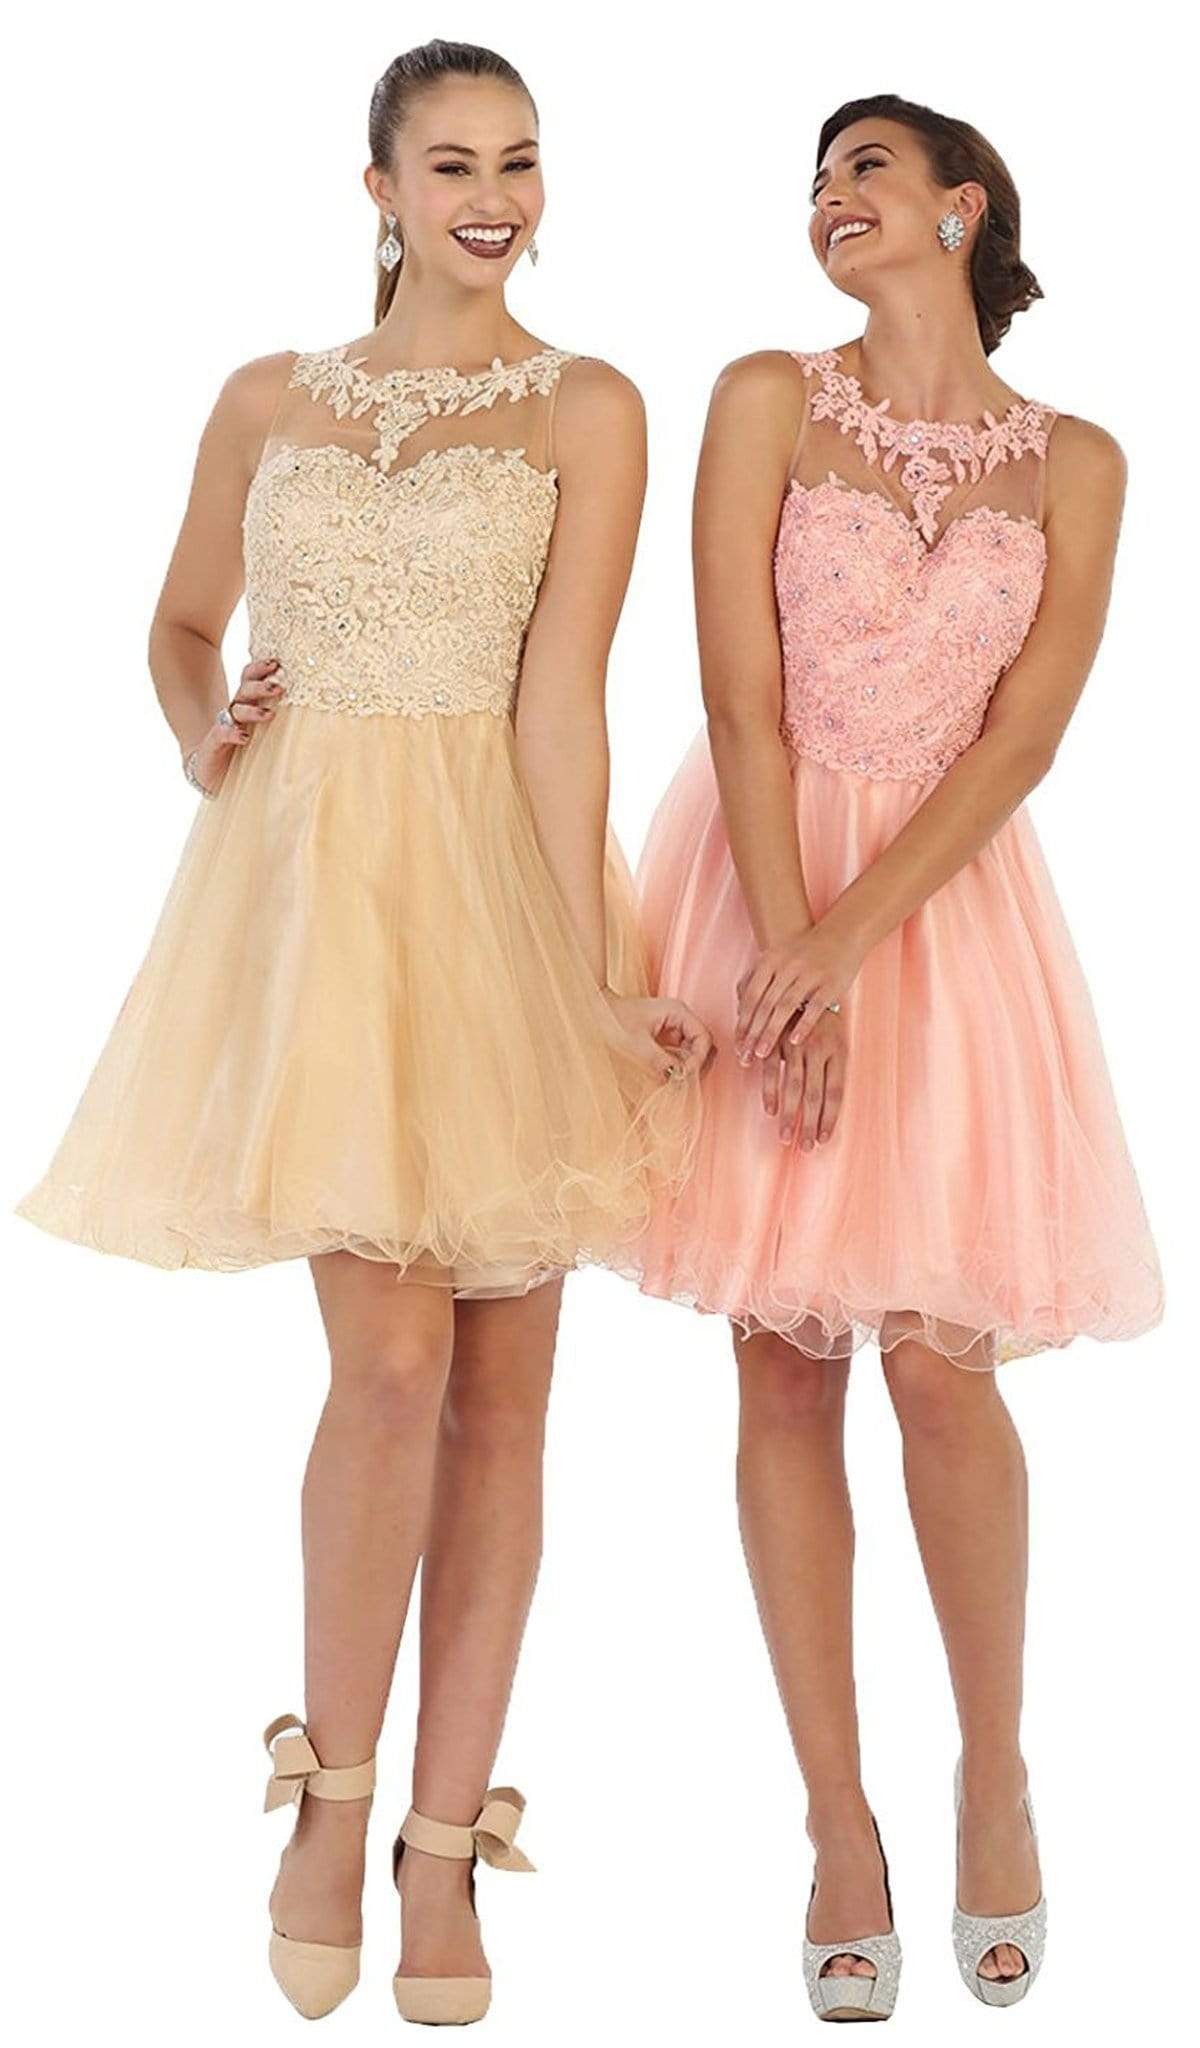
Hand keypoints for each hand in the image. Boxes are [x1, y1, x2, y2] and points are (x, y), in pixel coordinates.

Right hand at [185, 658, 283, 792]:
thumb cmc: (248, 756)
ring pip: (236, 710)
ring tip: (269, 715)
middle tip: (280, 687)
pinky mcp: (215, 744)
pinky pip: (221, 733)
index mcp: (249, 706)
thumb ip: (286, 726)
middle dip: (261, 686)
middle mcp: (236, 712)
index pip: (251, 680)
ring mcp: (225, 726)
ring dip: (252, 710)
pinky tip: (244, 737)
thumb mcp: (269, 738)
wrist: (217, 778)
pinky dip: (232, 733)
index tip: (277, 663)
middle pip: (245, 690)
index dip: (261, 669)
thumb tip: (318, 718)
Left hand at [600, 989, 715, 1083]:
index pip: (704, 1039)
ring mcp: (670, 1030)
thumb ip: (659, 1061)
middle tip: (676, 1082)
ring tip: (667, 1081)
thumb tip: (678, 1078)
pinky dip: (670, 1068)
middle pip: (699, 1049)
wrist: (590, 1011)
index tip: (684, 1075)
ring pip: (687, 1055)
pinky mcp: (660, 1040)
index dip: (698, 1060)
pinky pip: (674, 1057)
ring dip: (680, 1069)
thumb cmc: (610, 1018)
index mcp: (678, 1012)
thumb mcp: (636, 1044)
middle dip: (690, 1066)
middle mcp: (678, 1019)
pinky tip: (660, 1076)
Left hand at [734, 919, 863, 1063]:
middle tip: (745, 1057)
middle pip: (765, 1005)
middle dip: (753, 1033)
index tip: (737, 1046)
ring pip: (785, 1007)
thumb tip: (739, 1009)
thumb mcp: (777, 957)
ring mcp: (809, 974)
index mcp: (770, 961)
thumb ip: (757, 978)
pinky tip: (793, 1042)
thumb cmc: (804, 952)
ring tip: (762, 1054)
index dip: (742, 1022)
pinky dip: (803, 1025)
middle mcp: (787, 966)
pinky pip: (814, 1007)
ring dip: (771, 1032)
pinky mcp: (830, 983)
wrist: (842, 934)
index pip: (751, 996)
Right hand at [758, 1005, 845, 1147]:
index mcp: (837, 1050)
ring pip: (793, 1087)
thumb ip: (831, 1069)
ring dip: (789, 1115)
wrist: (799, 980)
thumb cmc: (820, 1018)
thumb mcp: (835, 1039)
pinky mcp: (775, 1040)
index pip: (836, 1091)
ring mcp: (795, 1045)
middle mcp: (818, 1049)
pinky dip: (770, 1091)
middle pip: (815, 1094)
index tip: (824, 1139)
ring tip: (786, 1137)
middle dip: (809, 1124)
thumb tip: (830, 1106)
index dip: (829, 1117)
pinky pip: (771, 1070)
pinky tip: (770, 1109)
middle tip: (805, 1147)